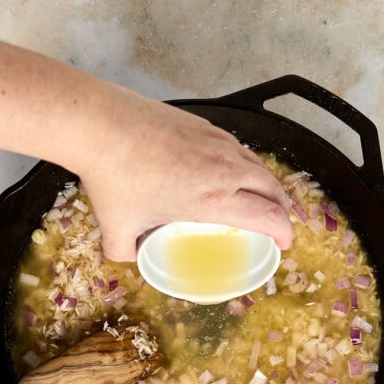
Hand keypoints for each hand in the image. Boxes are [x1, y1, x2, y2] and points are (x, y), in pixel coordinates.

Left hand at [71, 84, 293, 261]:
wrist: (100, 125)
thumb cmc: (113, 178)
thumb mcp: (117, 229)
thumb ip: (125, 251)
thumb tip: (127, 258)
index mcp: (214, 200)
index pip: (268, 217)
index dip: (284, 232)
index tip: (284, 243)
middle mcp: (225, 170)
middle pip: (272, 189)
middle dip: (283, 209)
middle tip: (278, 223)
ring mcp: (216, 143)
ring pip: (258, 165)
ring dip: (267, 184)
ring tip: (264, 196)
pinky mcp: (204, 125)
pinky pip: (238, 148)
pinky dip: (246, 164)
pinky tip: (234, 170)